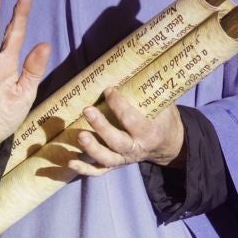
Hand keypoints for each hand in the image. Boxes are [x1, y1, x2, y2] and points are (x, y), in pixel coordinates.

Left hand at [63, 89, 184, 176]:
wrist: (167, 145)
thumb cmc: (163, 119)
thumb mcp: (163, 105)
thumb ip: (150, 92)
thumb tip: (135, 65)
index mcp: (150, 133)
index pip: (132, 120)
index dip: (119, 105)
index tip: (109, 90)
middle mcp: (136, 149)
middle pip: (117, 142)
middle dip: (101, 127)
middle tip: (87, 110)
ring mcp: (124, 159)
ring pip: (107, 158)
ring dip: (91, 148)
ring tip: (79, 136)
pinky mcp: (114, 166)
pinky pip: (98, 171)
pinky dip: (84, 169)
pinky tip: (70, 162)